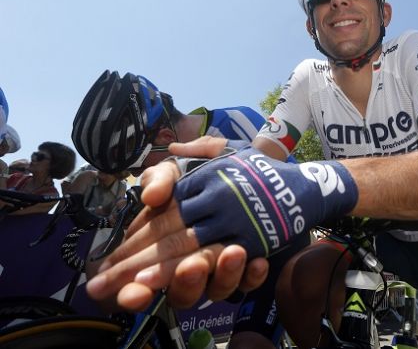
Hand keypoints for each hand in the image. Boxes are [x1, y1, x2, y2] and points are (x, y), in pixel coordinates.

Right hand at [86, 137, 269, 309]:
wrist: (253, 176)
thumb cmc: (207, 175)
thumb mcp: (181, 168)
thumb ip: (163, 178)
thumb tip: (151, 195)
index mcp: (163, 247)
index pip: (142, 272)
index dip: (129, 282)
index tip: (120, 285)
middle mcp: (190, 266)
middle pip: (181, 289)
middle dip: (182, 281)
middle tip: (189, 268)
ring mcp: (220, 271)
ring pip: (218, 288)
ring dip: (222, 274)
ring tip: (231, 253)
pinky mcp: (249, 270)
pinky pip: (251, 282)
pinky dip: (253, 274)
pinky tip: (257, 262)